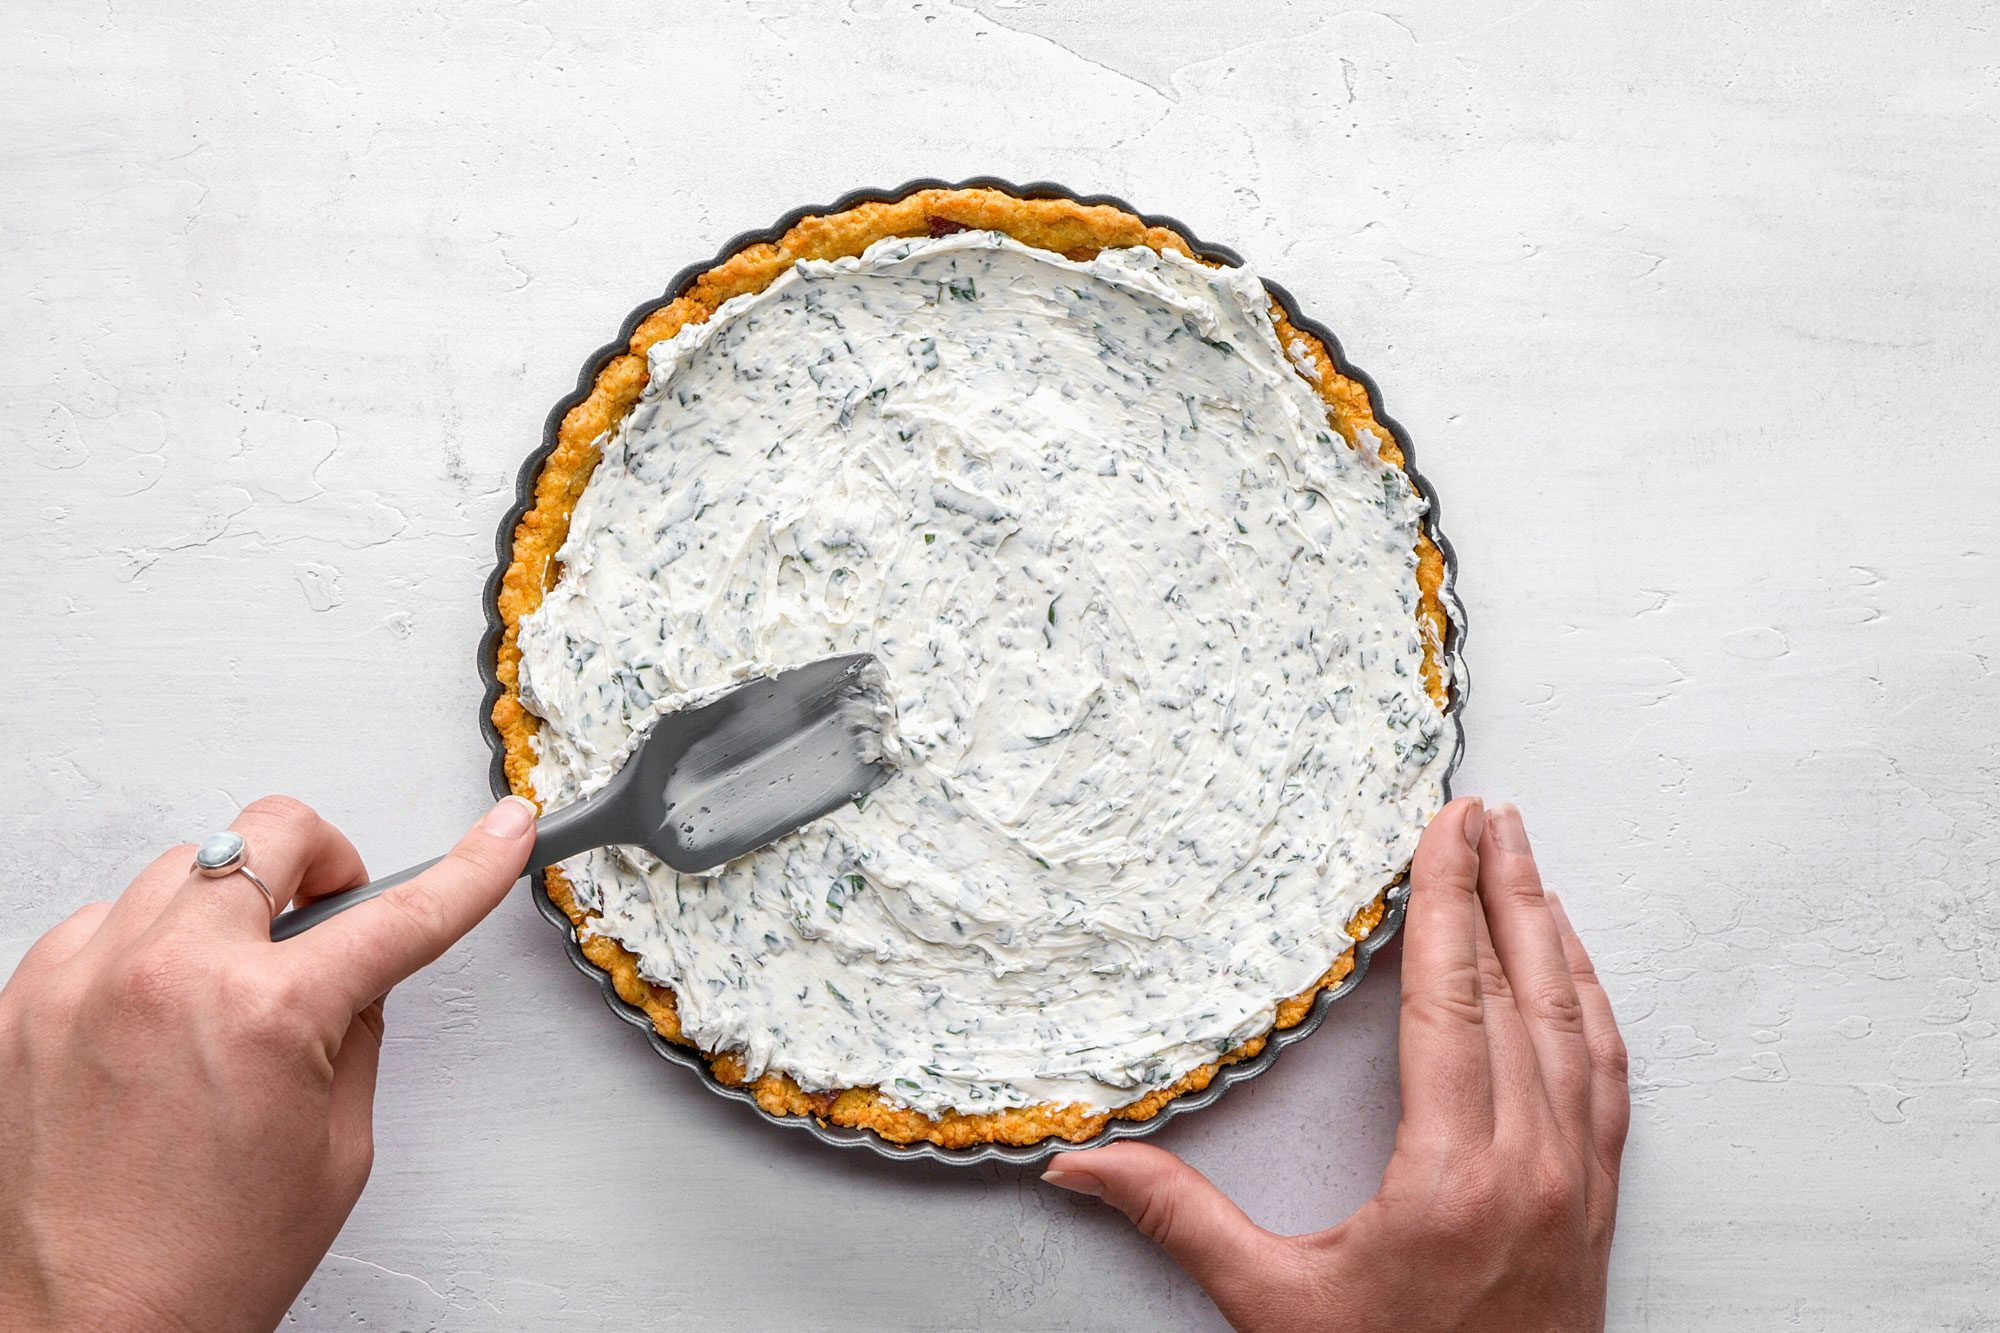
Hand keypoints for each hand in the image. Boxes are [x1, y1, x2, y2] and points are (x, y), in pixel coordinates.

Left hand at [0, 794, 536, 1332]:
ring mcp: (81, 982)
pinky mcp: (22, 1004)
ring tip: (231, 986)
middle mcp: (166, 977)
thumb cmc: (202, 1266)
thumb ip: (354, 1035)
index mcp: (266, 1016)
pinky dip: (144, 947)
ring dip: (228, 908)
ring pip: (182, 869)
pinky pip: (101, 923)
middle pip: (270, 832)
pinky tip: (159, 1014)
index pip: (399, 914)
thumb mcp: (336, 1150)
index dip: (470, 868)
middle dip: (322, 863)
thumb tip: (358, 972)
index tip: (502, 831)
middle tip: (330, 917)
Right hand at [1043, 800, 1628, 1331]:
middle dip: (1502, 888)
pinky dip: (1591, 1005)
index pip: (1452, 1001)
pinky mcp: (1599, 1203)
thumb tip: (1079, 1167)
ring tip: (1527, 861)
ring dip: (1552, 932)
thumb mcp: (1274, 1308)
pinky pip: (1609, 1077)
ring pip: (1576, 1024)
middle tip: (1487, 812)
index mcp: (1455, 1177)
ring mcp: (1579, 1183)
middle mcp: (1534, 1166)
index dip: (1445, 903)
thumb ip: (1180, 1221)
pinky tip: (1575, 970)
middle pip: (1522, 991)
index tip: (1445, 829)